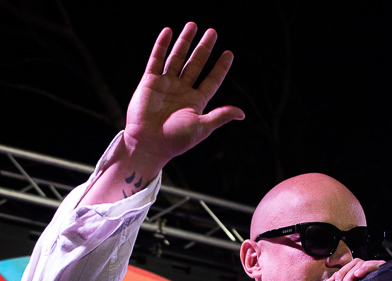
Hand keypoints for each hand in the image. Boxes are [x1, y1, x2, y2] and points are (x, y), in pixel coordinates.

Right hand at [123, 22, 243, 173]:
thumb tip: (242, 113)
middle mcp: (182, 91)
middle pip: (196, 64)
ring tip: (193, 25)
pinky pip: (156, 60)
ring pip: (177, 58)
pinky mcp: (149, 82)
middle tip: (213, 32)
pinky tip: (168, 32)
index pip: (212, 80)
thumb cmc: (176, 139)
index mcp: (196, 102)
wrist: (149, 144)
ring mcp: (166, 85)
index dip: (220, 67)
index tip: (229, 53)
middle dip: (204, 48)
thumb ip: (221, 116)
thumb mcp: (202, 126)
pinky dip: (161, 46)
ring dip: (185, 42)